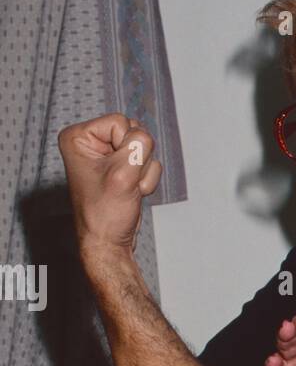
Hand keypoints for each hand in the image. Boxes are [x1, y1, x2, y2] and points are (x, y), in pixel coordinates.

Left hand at [58, 113, 161, 261]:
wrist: (108, 243)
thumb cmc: (105, 214)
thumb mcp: (122, 174)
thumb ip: (138, 146)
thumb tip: (145, 137)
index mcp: (78, 137)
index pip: (120, 122)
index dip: (126, 147)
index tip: (114, 171)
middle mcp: (90, 142)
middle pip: (134, 131)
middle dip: (137, 159)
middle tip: (123, 182)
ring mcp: (107, 155)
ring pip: (144, 148)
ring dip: (142, 171)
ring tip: (126, 190)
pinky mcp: (120, 166)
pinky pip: (147, 161)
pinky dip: (145, 179)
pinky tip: (131, 192)